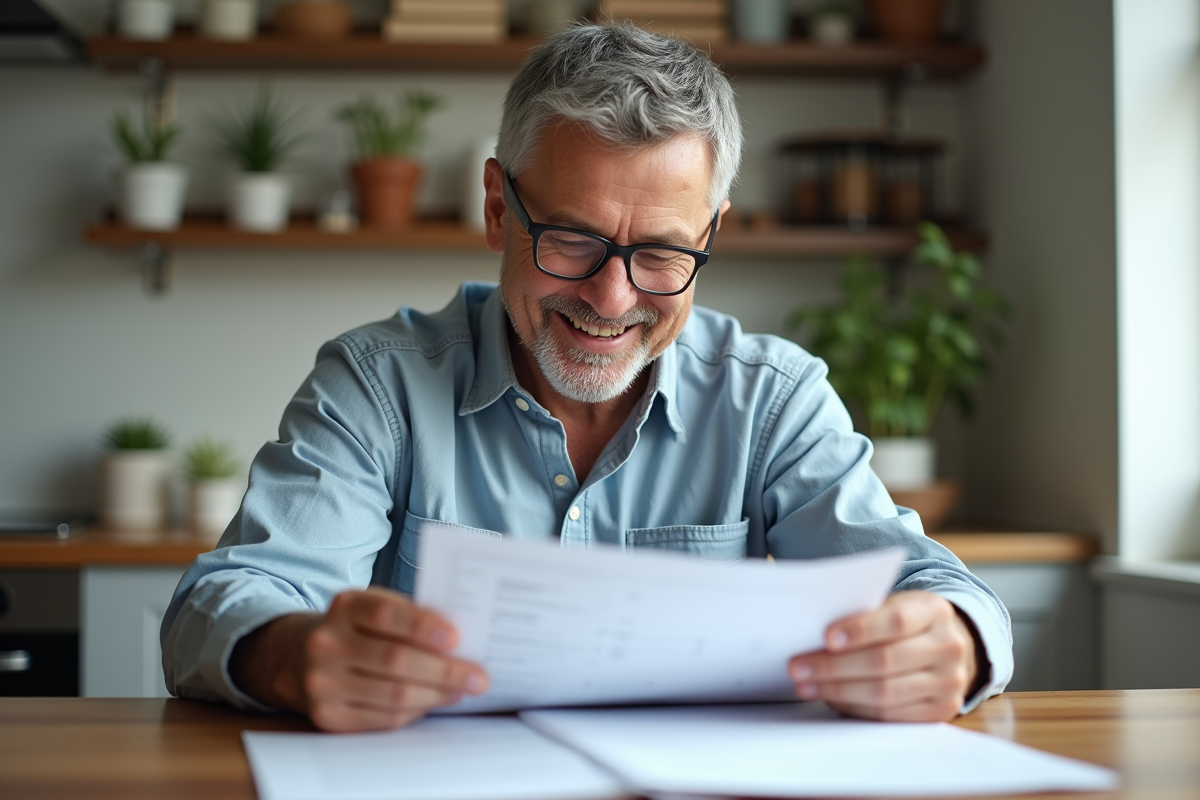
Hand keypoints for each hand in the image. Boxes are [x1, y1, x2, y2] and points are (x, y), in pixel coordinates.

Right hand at [230, 587, 487, 731]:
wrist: (301, 655)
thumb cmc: (357, 628)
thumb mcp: (375, 607)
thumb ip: (411, 616)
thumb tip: (461, 642)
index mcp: (344, 606)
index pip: (385, 614)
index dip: (422, 627)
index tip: (456, 638)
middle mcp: (326, 643)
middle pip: (394, 660)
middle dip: (444, 671)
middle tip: (477, 676)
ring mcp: (322, 682)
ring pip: (393, 695)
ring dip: (436, 695)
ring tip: (462, 689)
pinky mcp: (327, 716)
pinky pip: (382, 719)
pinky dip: (415, 711)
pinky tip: (434, 701)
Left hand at [787, 591, 980, 721]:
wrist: (947, 646)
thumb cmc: (905, 623)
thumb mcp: (893, 605)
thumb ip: (864, 615)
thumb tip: (814, 637)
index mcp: (934, 611)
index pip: (896, 621)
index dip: (859, 630)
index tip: (826, 638)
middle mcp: (948, 647)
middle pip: (885, 661)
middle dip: (834, 667)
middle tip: (798, 668)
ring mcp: (949, 682)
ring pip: (885, 693)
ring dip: (838, 691)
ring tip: (807, 686)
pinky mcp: (941, 711)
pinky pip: (890, 715)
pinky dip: (856, 707)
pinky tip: (832, 699)